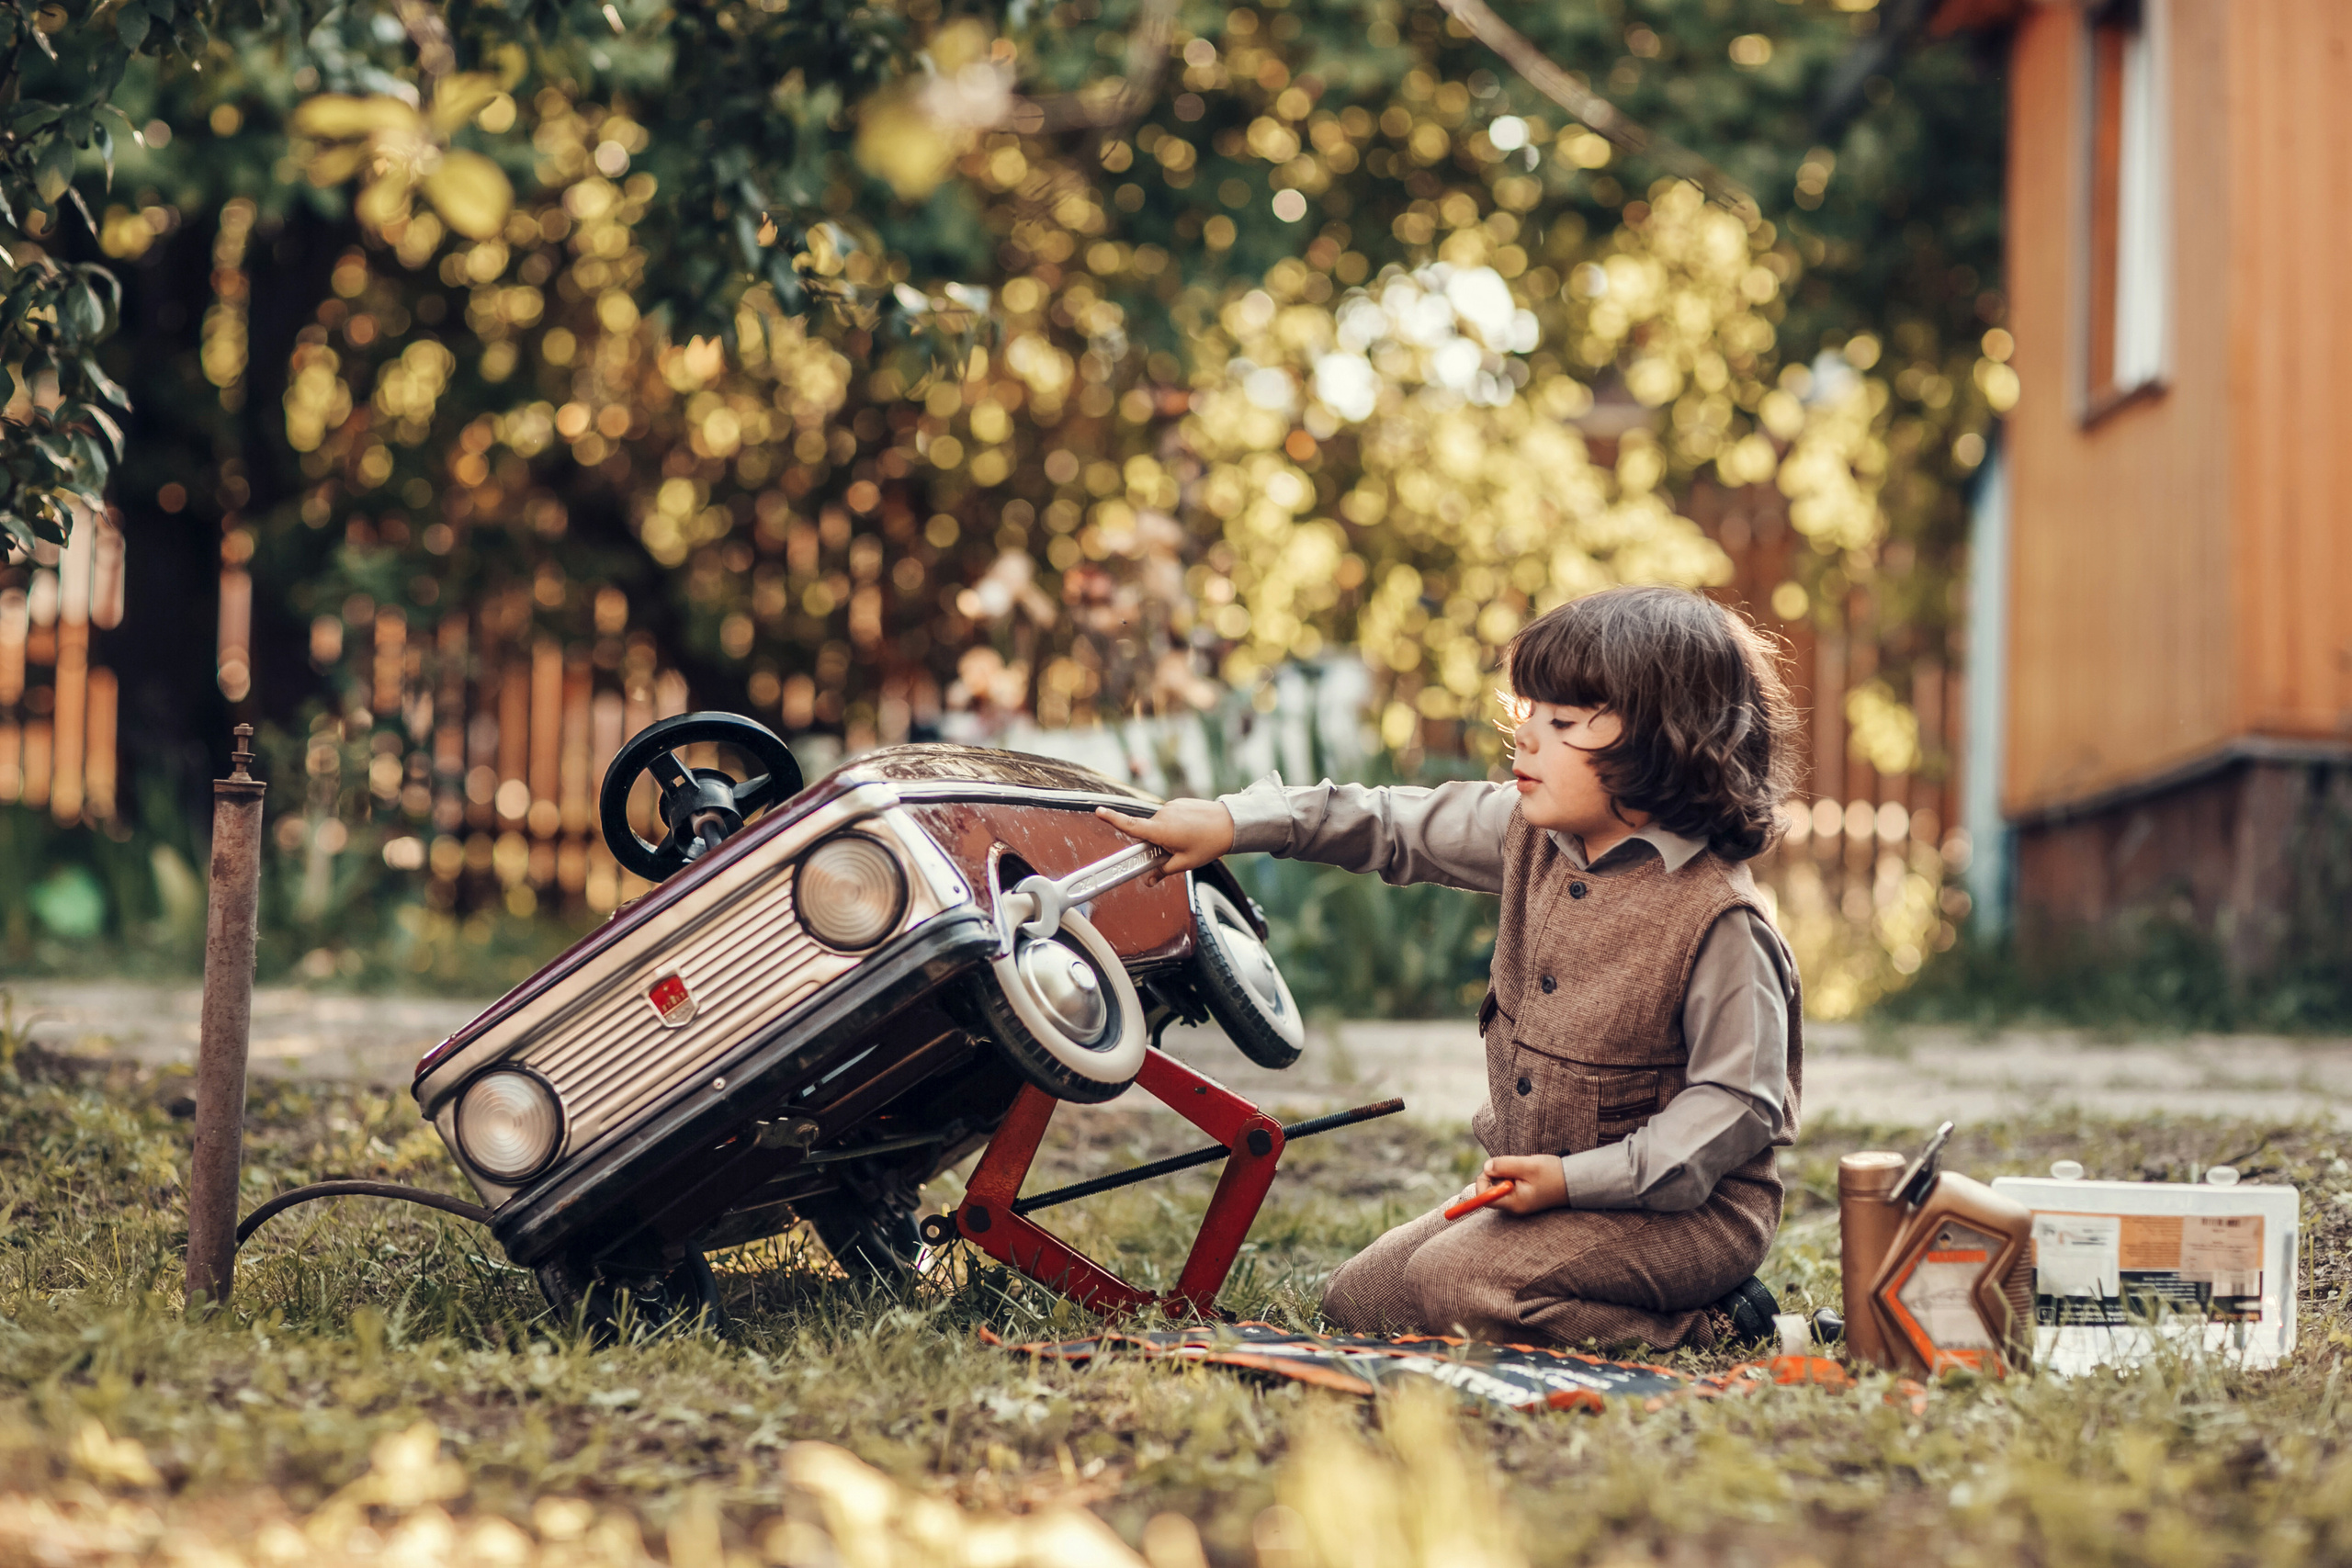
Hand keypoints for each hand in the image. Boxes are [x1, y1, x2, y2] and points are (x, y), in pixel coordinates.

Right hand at [1096, 800, 1234, 882]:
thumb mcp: (1184, 863)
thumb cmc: (1208, 844)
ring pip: (1159, 824)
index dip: (1112, 819)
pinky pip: (1169, 816)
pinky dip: (1175, 824)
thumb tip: (1148, 880)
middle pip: (1147, 831)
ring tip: (1188, 840)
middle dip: (1155, 842)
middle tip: (1175, 851)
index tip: (1098, 812)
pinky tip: (1191, 830)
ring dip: (1167, 833)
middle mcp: (1162, 815)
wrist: (1230, 823)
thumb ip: (1162, 871)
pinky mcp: (1178, 802)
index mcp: (1160, 830)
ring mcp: (1171, 806)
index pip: (1130, 825)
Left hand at [1475, 1155, 1568, 1215]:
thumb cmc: (1553, 1174)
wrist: (1573, 1180)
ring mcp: (1517, 1202)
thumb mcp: (1528, 1166)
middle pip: (1489, 1191)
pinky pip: (1507, 1184)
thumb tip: (1486, 1167)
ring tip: (1522, 1169)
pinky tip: (1524, 1172)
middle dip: (1494, 1174)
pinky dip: (1511, 1175)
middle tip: (1511, 1166)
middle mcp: (1513, 1206)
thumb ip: (1505, 1165)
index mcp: (1514, 1202)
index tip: (1493, 1168)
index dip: (1483, 1181)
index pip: (1484, 1198)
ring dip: (1504, 1173)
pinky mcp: (1521, 1196)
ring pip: (1498, 1185)